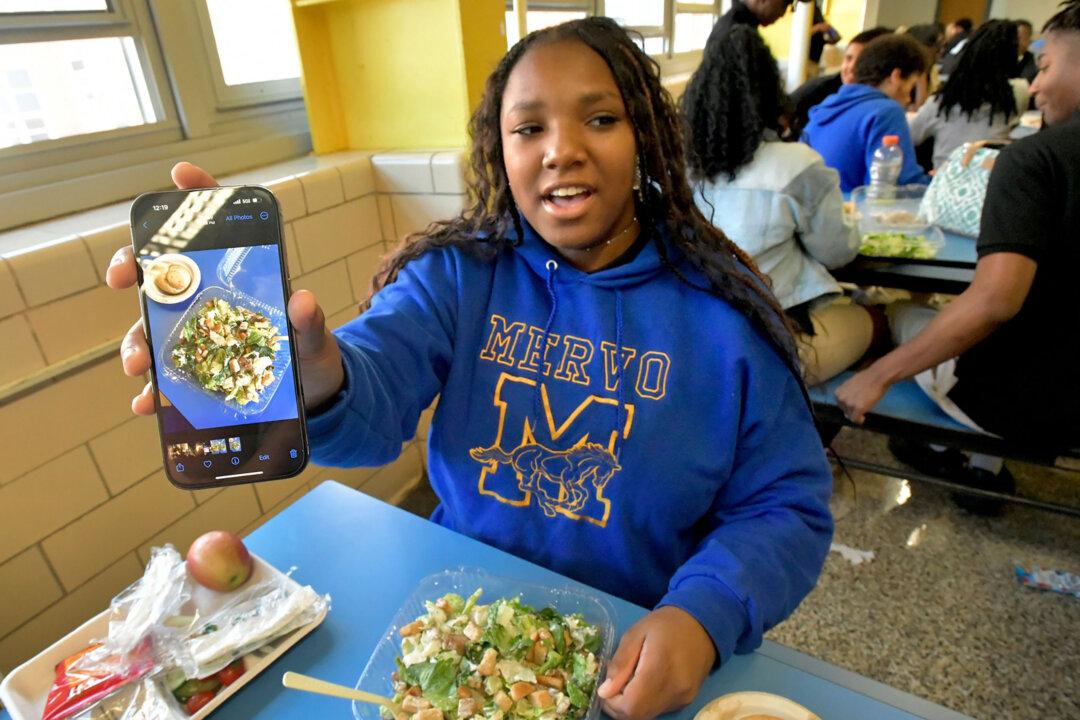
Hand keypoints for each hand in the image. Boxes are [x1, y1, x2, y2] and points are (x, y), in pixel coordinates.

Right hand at [107, 161, 344, 414]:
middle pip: (163, 271)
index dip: (199, 194)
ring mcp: (198, 334)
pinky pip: (164, 377)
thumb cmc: (312, 354)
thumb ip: (310, 321)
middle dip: (134, 267)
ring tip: (137, 364)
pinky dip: (152, 392)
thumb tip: (301, 299)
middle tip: (123, 277)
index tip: (181, 174)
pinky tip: (146, 402)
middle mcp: (211, 300)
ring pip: (152, 327)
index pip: (218, 228)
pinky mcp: (194, 371)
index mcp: (243, 278)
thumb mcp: (315, 338)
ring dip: (137, 342)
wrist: (315, 396)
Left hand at [596, 606, 714, 719]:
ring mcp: (682, 697)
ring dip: (632, 706)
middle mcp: (674, 689)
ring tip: (629, 681)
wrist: (701, 625)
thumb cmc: (665, 625)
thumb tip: (604, 691)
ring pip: (648, 715)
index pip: (630, 706)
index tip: (605, 688)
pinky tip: (645, 684)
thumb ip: (620, 663)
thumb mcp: (635, 634)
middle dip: (619, 707)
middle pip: (638, 716)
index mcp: (660, 668)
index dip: (612, 704)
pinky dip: (646, 703)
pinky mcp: (687, 700)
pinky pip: (659, 710)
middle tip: (614, 686)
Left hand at [835, 368, 889, 423]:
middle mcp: (841, 398)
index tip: (854, 404)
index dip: (847, 406)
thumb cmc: (866, 379)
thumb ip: (846, 394)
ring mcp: (849, 404)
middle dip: (852, 410)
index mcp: (838, 392)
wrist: (877, 376)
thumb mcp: (850, 384)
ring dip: (856, 415)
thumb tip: (847, 404)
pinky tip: (863, 418)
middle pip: (845, 410)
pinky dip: (859, 420)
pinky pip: (856, 419)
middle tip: (861, 406)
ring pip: (850, 416)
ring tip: (864, 410)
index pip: (840, 405)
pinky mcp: (858, 408)